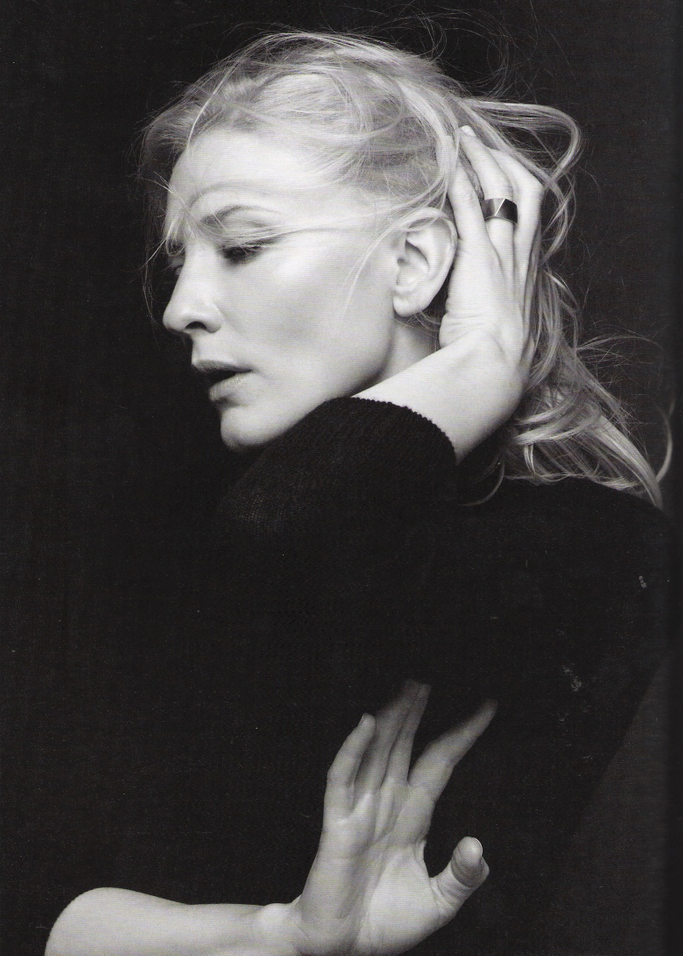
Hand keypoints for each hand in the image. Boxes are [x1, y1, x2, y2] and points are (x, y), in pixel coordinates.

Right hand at [286, 683, 494, 955]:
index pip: (438, 764)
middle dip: (419, 713)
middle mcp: (387, 805)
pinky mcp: (338, 826)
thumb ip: (462, 877)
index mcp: (412, 817)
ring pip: (378, 754)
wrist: (342, 950)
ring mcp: (361, 811)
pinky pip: (344, 780)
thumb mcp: (438, 903)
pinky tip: (367, 726)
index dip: (461, 735)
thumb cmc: (384, 924)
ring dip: (393, 720)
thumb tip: (478, 844)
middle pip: (406, 747)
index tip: (486, 707)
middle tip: (431, 675)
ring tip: (408, 689)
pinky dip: (354, 751)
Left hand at [439, 125, 543, 422]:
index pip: (528, 216)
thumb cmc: (490, 354)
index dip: (516, 189)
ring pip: (502, 189)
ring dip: (482, 159)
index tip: (499, 173)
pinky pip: (472, 206)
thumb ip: (483, 304)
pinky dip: (460, 179)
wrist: (494, 365)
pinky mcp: (481, 256)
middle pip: (525, 191)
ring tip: (463, 139)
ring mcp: (504, 253)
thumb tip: (461, 301)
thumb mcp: (493, 322)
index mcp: (526, 270)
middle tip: (481, 143)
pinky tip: (447, 161)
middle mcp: (521, 255)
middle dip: (505, 161)